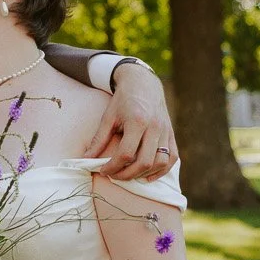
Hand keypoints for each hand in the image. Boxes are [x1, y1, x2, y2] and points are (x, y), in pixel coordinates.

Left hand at [83, 62, 176, 181]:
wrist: (143, 83)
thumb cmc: (123, 100)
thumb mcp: (108, 117)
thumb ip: (99, 139)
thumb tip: (86, 158)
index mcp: (137, 121)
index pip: (126, 153)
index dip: (113, 166)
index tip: (103, 170)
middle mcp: (154, 127)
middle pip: (144, 162)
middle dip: (127, 174)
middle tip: (114, 175)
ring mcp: (165, 131)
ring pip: (160, 162)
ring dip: (144, 174)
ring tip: (129, 174)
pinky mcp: (171, 133)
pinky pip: (172, 157)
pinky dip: (162, 170)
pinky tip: (148, 175)